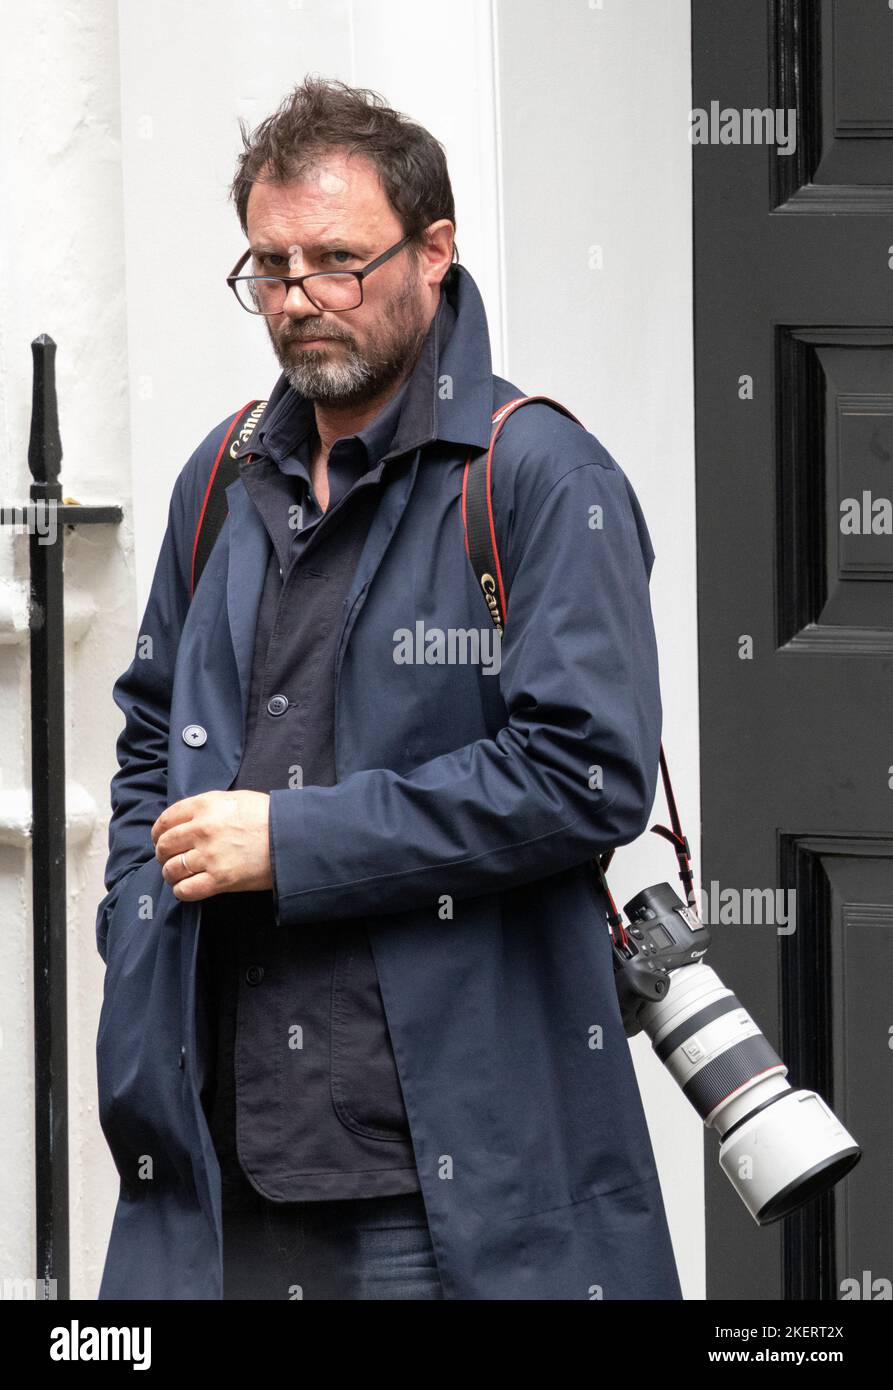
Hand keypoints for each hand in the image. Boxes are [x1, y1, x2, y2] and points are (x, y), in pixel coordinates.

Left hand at [151, 790, 272, 900]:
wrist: (292, 837)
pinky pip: (185, 890)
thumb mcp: (234, 799)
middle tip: (170, 858)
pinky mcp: (219, 879)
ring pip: (171, 869)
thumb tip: (188, 820)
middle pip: (165, 846)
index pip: (166, 820)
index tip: (161, 839)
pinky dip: (182, 891)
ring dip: (171, 874)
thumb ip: (207, 807)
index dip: (159, 833)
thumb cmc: (268, 816)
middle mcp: (202, 829)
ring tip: (178, 875)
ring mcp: (209, 856)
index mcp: (205, 805)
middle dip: (163, 854)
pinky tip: (188, 888)